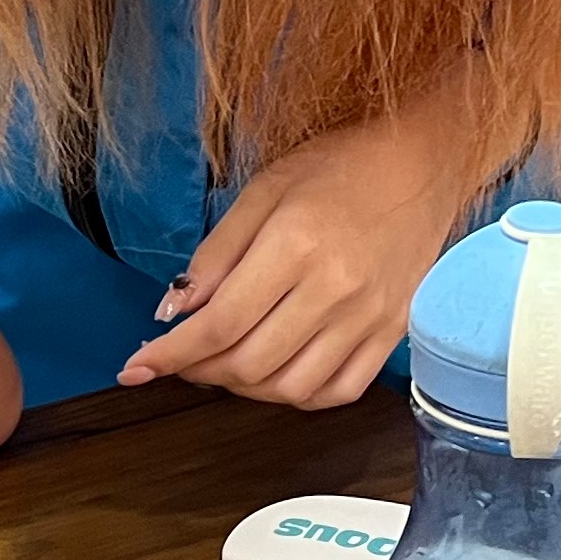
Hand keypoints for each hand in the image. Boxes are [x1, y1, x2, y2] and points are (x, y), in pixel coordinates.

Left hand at [118, 102, 485, 410]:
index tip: (135, 368)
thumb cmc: (342, 167)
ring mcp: (369, 317)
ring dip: (244, 388)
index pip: (218, 324)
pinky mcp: (393, 332)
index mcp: (295, 246)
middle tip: (179, 358)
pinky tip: (276, 374)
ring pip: (290, 388)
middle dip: (198, 371)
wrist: (425, 163)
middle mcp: (335, 289)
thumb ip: (215, 255)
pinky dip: (297, 396)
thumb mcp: (263, 190)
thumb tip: (172, 313)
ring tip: (224, 363)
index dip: (170, 355)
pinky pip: (339, 392)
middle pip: (249, 363)